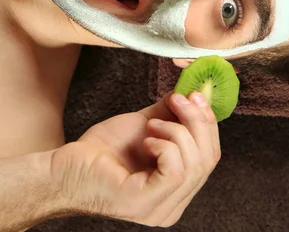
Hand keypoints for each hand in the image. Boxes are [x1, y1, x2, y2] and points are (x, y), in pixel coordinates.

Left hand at [50, 91, 220, 226]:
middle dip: (197, 120)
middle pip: (209, 159)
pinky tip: (147, 139)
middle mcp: (172, 204)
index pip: (211, 157)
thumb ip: (171, 113)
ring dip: (176, 130)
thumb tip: (192, 91)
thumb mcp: (146, 125)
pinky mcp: (144, 203)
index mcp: (176, 189)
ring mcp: (159, 208)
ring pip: (195, 163)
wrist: (66, 165)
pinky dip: (165, 144)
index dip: (208, 123)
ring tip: (152, 124)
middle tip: (179, 99)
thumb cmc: (100, 151)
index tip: (196, 95)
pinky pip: (175, 170)